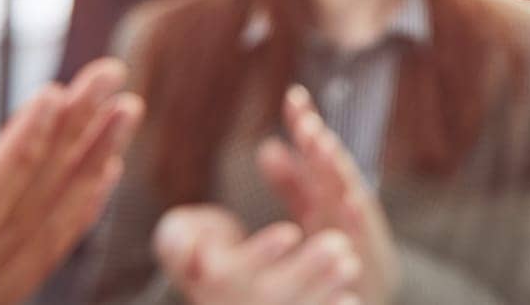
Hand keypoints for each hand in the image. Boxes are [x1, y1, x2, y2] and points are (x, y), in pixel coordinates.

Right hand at [153, 204, 360, 304]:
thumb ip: (179, 238)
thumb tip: (192, 246)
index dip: (262, 254)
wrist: (210, 287)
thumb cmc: (200, 250)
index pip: (232, 275)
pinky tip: (350, 299)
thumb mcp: (179, 239)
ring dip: (323, 291)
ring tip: (349, 263)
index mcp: (207, 283)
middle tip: (338, 243)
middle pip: (268, 297)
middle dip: (305, 270)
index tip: (291, 231)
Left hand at [257, 86, 397, 303]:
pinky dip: (360, 219)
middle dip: (321, 142)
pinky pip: (365, 236)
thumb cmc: (338, 246)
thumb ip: (291, 182)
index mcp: (330, 188)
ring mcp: (361, 227)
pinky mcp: (372, 254)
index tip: (293, 96)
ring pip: (350, 194)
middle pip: (333, 166)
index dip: (306, 123)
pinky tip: (352, 202)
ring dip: (339, 170)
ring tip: (325, 147)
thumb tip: (267, 146)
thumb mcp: (311, 210)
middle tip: (307, 123)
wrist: (367, 290)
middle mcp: (348, 201)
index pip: (316, 150)